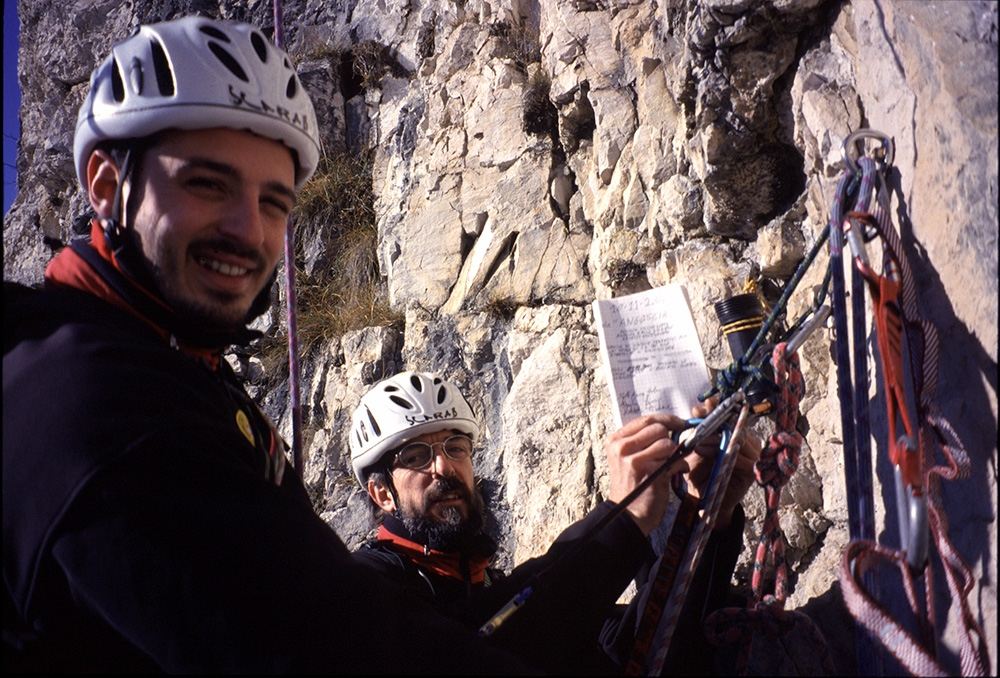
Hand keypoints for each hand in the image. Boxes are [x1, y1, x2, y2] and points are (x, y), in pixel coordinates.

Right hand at [605, 413, 689, 535]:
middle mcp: (622, 448)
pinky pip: (675, 460)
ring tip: (669, 466)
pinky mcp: (650, 472)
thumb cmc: (632, 486)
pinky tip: (673, 474)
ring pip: (667, 444)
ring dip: (674, 455)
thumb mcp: (627, 458)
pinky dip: (679, 466)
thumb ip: (642, 440)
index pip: (645, 419)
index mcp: (615, 441)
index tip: (679, 424)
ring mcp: (634, 460)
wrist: (628, 515)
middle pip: (658, 428)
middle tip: (670, 452)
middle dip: (669, 439)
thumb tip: (671, 424)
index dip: (666, 420)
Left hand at [684, 396, 760, 530]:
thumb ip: (700, 426)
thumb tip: (700, 406)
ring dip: (714, 439)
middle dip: (714, 423)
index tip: (699, 409)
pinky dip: (719, 453)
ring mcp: (753, 455)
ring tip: (696, 441)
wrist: (702, 495)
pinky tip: (703, 451)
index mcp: (737, 432)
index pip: (731, 414)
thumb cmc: (699, 468)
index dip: (716, 409)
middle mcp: (749, 441)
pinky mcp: (751, 471)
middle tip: (696, 423)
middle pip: (735, 425)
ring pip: (736, 439)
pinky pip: (738, 458)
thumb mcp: (696, 443)